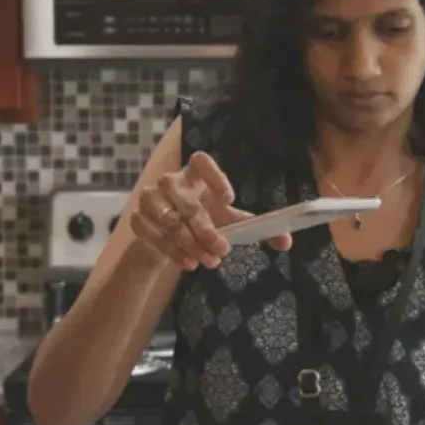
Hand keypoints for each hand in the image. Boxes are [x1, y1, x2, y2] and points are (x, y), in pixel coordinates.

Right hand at [128, 150, 291, 270]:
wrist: (165, 237)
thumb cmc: (203, 220)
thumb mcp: (229, 221)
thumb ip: (254, 227)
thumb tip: (287, 241)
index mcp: (194, 174)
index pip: (200, 161)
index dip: (214, 176)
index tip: (230, 199)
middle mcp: (170, 182)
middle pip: (187, 201)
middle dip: (206, 229)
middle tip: (223, 250)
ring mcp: (149, 198)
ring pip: (169, 220)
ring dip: (190, 243)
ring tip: (209, 261)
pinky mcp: (137, 218)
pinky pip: (153, 234)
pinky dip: (172, 251)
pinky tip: (188, 263)